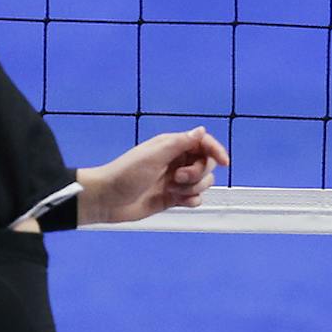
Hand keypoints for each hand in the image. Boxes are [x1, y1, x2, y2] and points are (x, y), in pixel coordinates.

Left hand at [76, 126, 230, 224]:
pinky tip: (179, 201)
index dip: (216, 150)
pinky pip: (194, 198)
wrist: (107, 200)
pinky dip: (191, 201)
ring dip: (193, 188)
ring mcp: (174, 180)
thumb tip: (201, 130)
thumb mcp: (154, 156)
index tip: (225, 162)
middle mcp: (176, 161)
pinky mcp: (172, 198)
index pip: (203, 143)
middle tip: (177, 178)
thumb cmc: (125, 174)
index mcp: (172, 146)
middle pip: (205, 164)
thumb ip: (180, 143)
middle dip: (197, 173)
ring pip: (202, 182)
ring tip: (173, 191)